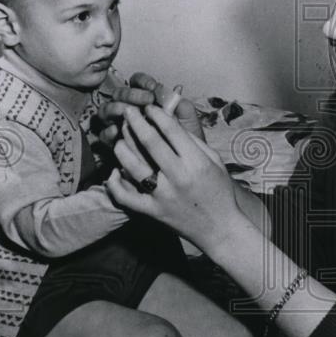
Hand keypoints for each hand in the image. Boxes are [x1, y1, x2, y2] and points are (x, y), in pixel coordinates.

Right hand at [98, 71, 203, 144]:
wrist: (182, 168)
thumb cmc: (185, 141)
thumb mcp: (187, 122)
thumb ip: (181, 105)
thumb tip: (176, 89)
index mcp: (146, 99)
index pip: (137, 81)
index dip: (143, 82)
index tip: (154, 90)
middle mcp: (130, 109)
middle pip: (119, 93)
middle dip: (131, 95)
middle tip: (145, 102)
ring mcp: (119, 125)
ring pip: (107, 111)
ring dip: (116, 109)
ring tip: (129, 114)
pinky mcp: (113, 143)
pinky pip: (103, 134)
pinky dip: (108, 131)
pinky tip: (117, 132)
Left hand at [106, 104, 239, 249]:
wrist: (220, 228)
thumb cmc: (219, 191)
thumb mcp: (214, 161)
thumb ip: (192, 140)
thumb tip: (169, 120)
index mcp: (195, 162)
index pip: (170, 129)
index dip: (156, 114)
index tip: (149, 107)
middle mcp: (178, 177)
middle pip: (148, 141)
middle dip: (135, 121)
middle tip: (128, 111)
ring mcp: (163, 196)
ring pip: (132, 165)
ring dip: (122, 146)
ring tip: (120, 137)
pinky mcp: (152, 212)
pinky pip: (125, 196)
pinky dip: (115, 183)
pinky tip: (116, 171)